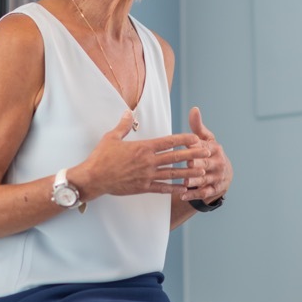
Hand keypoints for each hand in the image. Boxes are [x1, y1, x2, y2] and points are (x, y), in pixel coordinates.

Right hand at [73, 111, 210, 199]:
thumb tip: (128, 112)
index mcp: (143, 147)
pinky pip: (162, 188)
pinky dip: (174, 188)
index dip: (183, 139)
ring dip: (189, 172)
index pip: (168, 141)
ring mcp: (147, 175)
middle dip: (193, 154)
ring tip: (203, 172)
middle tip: (207, 152)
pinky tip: (184, 188)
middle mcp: (148, 161)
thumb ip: (123, 125)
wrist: (93, 178)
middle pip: (175, 157)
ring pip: (172, 173)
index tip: (195, 138)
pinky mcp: (143, 187)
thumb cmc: (101, 157)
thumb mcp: (111, 137)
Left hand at [181, 106, 232, 204]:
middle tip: (187, 164)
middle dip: (197, 164)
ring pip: (205, 179)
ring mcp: (217, 177)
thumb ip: (197, 126)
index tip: (188, 146)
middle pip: (206, 163)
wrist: (223, 174)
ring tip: (184, 181)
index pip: (205, 147)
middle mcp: (218, 163)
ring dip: (195, 181)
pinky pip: (204, 193)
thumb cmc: (209, 153)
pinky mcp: (215, 189)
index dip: (197, 147)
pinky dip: (194, 194)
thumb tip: (194, 109)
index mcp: (215, 149)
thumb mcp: (206, 139)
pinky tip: (182, 194)